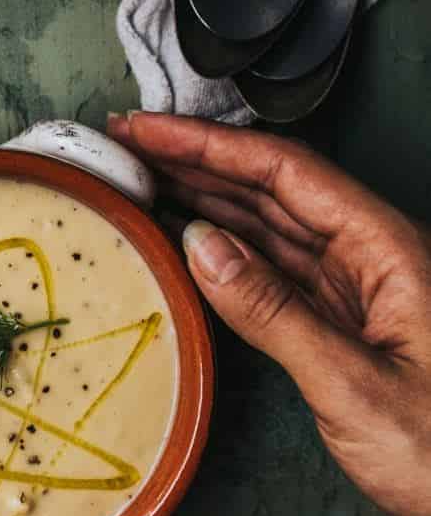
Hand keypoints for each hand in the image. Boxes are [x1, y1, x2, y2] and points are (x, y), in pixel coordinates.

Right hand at [108, 111, 430, 515]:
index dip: (209, 143)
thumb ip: (273, 312)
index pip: (286, 172)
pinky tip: (194, 242)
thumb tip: (201, 245)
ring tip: (145, 179)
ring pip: (276, 226)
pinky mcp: (352, 327)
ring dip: (210, 199)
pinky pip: (282, 270)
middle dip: (200, 160)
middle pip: (277, 188)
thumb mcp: (354, 387)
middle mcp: (377, 257)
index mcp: (390, 250)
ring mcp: (365, 291)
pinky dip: (232, 250)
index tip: (146, 128)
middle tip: (126, 145)